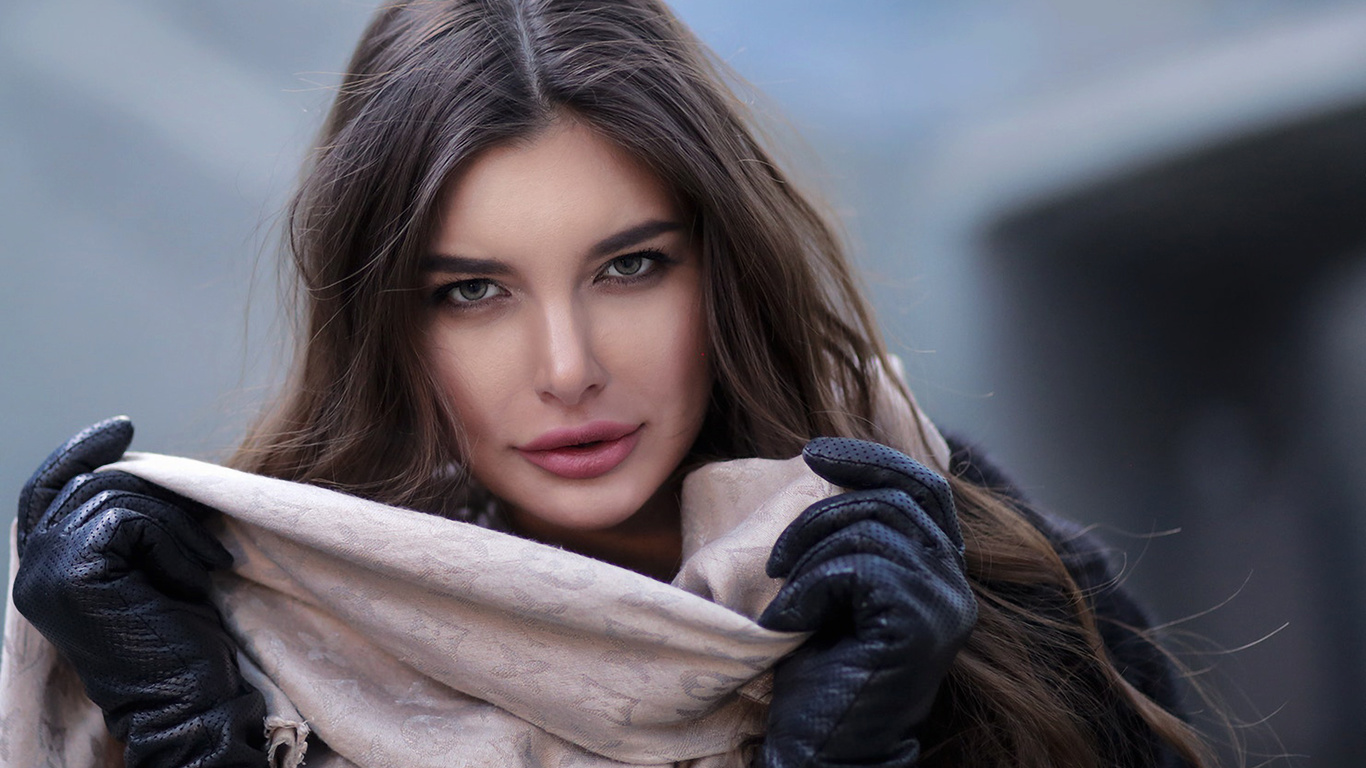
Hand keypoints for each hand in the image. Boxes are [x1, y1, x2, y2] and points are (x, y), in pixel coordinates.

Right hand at [13, 417, 266, 767]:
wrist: (189, 702)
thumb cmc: (181, 643)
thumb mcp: (150, 568)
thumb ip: (129, 525)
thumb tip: (144, 467)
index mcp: (45, 570)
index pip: (47, 490)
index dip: (80, 451)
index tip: (124, 426)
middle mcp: (33, 571)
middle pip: (94, 485)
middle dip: (162, 498)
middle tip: (208, 538)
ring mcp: (46, 573)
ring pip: (118, 497)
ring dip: (178, 527)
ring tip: (207, 567)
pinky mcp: (73, 574)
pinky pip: (132, 520)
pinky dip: (175, 543)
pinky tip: (193, 579)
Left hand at [756, 437, 976, 767]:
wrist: (823, 750)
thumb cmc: (820, 675)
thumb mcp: (835, 591)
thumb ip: (851, 540)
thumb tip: (829, 467)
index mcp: (939, 574)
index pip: (924, 487)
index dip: (872, 458)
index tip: (813, 452)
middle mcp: (953, 587)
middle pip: (891, 500)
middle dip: (820, 513)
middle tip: (777, 559)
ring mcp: (941, 606)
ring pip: (870, 528)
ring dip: (808, 554)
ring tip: (783, 598)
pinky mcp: (916, 626)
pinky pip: (857, 567)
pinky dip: (809, 587)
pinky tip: (788, 622)